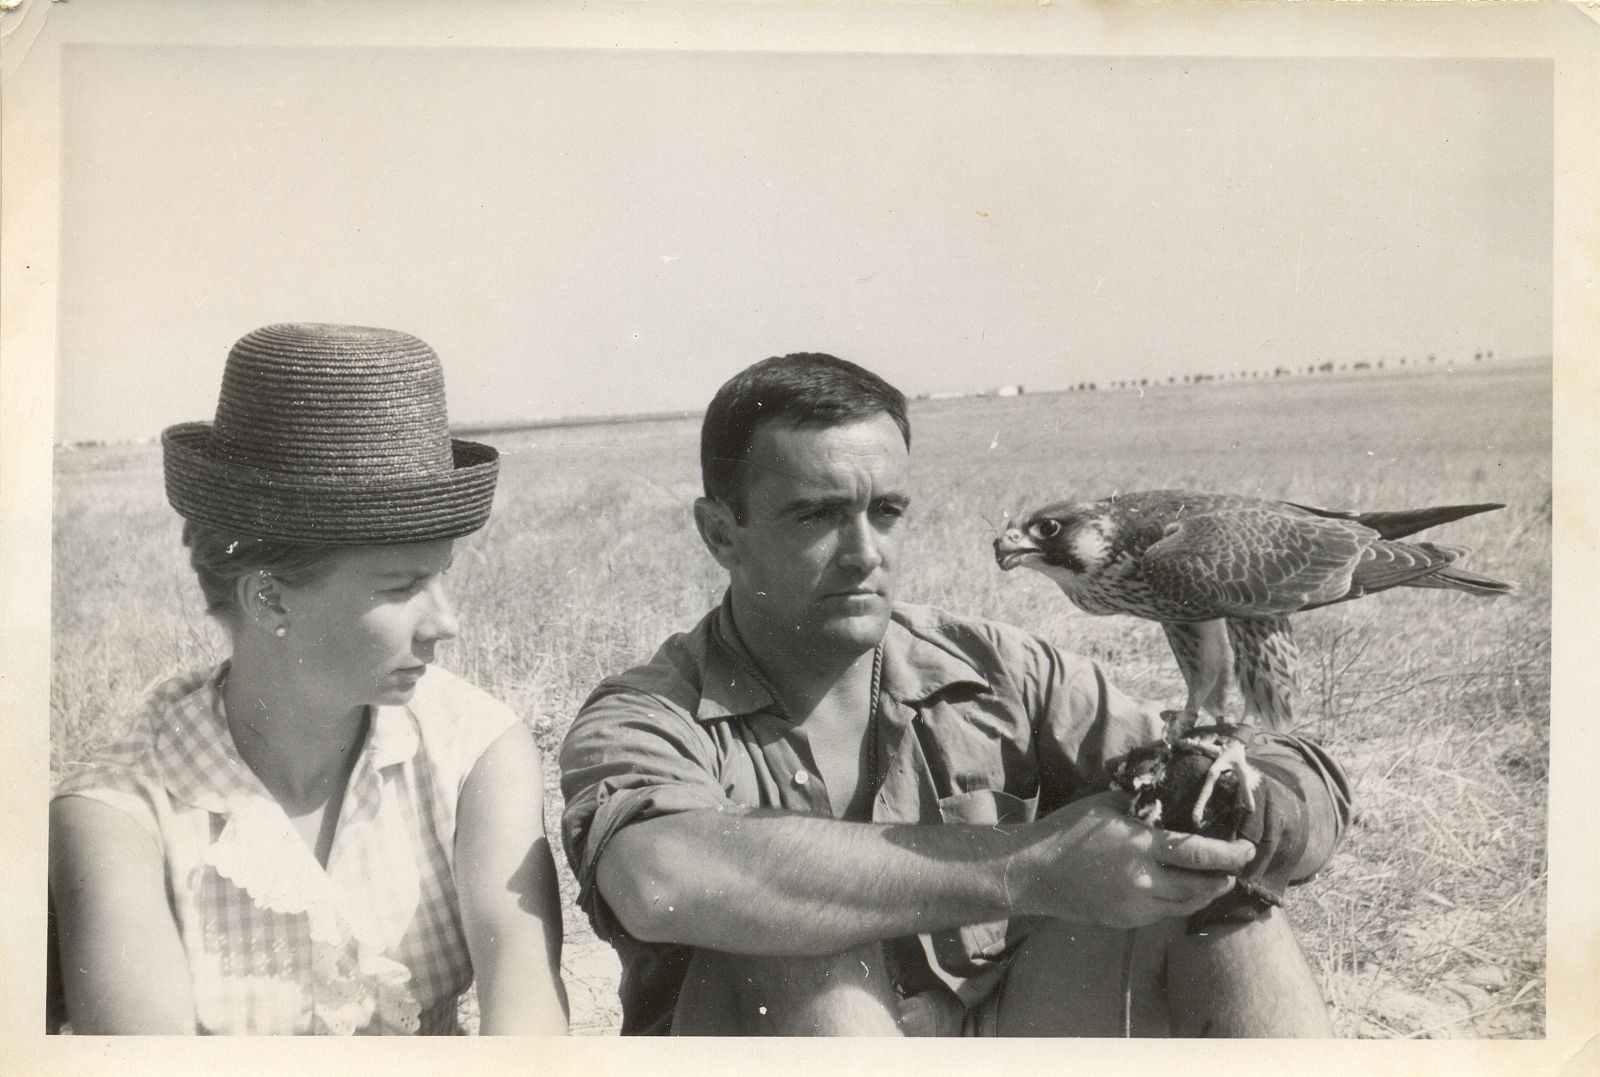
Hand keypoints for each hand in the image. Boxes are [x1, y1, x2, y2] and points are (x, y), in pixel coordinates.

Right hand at [1012, 791, 1256, 928]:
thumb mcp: (1105, 805)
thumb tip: (1170, 795)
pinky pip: (1161, 914)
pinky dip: (1177, 903)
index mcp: (1140, 846)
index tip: (1247, 849)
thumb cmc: (1067, 829)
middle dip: (1223, 878)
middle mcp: (1143, 881)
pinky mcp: (1124, 921)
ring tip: (1216, 882)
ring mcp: (1134, 906)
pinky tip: (1180, 892)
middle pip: (1199, 886)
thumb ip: (1141, 804)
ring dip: (1204, 894)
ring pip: (1184, 906)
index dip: (1228, 854)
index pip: (1199, 853)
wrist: (1033, 871)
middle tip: (1236, 869)